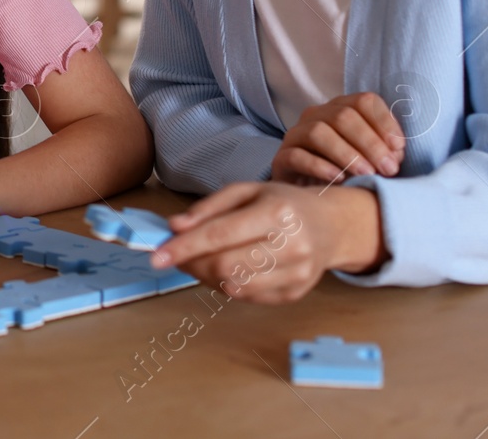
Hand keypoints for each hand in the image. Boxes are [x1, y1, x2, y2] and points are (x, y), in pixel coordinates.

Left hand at [151, 182, 385, 303]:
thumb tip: (175, 226)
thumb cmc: (282, 203)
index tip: (157, 256)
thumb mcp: (246, 190)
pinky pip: (247, 297)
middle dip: (190, 264)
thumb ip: (208, 208)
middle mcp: (292, 246)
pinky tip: (224, 268)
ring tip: (199, 259)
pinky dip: (225, 284)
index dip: (184, 247)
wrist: (330, 226)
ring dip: (204, 276)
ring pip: (234, 286)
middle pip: (225, 266)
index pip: (220, 236)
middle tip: (174, 256)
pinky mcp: (295, 294)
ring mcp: (297, 275)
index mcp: (278, 213)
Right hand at [272, 93, 404, 185]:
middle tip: (389, 169)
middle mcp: (316, 116)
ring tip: (367, 174)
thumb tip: (397, 152)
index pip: (363, 101)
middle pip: (343, 116)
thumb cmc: (350, 175)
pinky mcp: (280, 159)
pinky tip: (339, 179)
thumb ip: (386, 151)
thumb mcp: (372, 159)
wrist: (312, 200)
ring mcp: (295, 135)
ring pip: (319, 132)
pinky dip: (320, 166)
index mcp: (340, 109)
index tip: (399, 148)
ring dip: (348, 153)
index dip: (384, 121)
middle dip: (370, 143)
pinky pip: (297, 156)